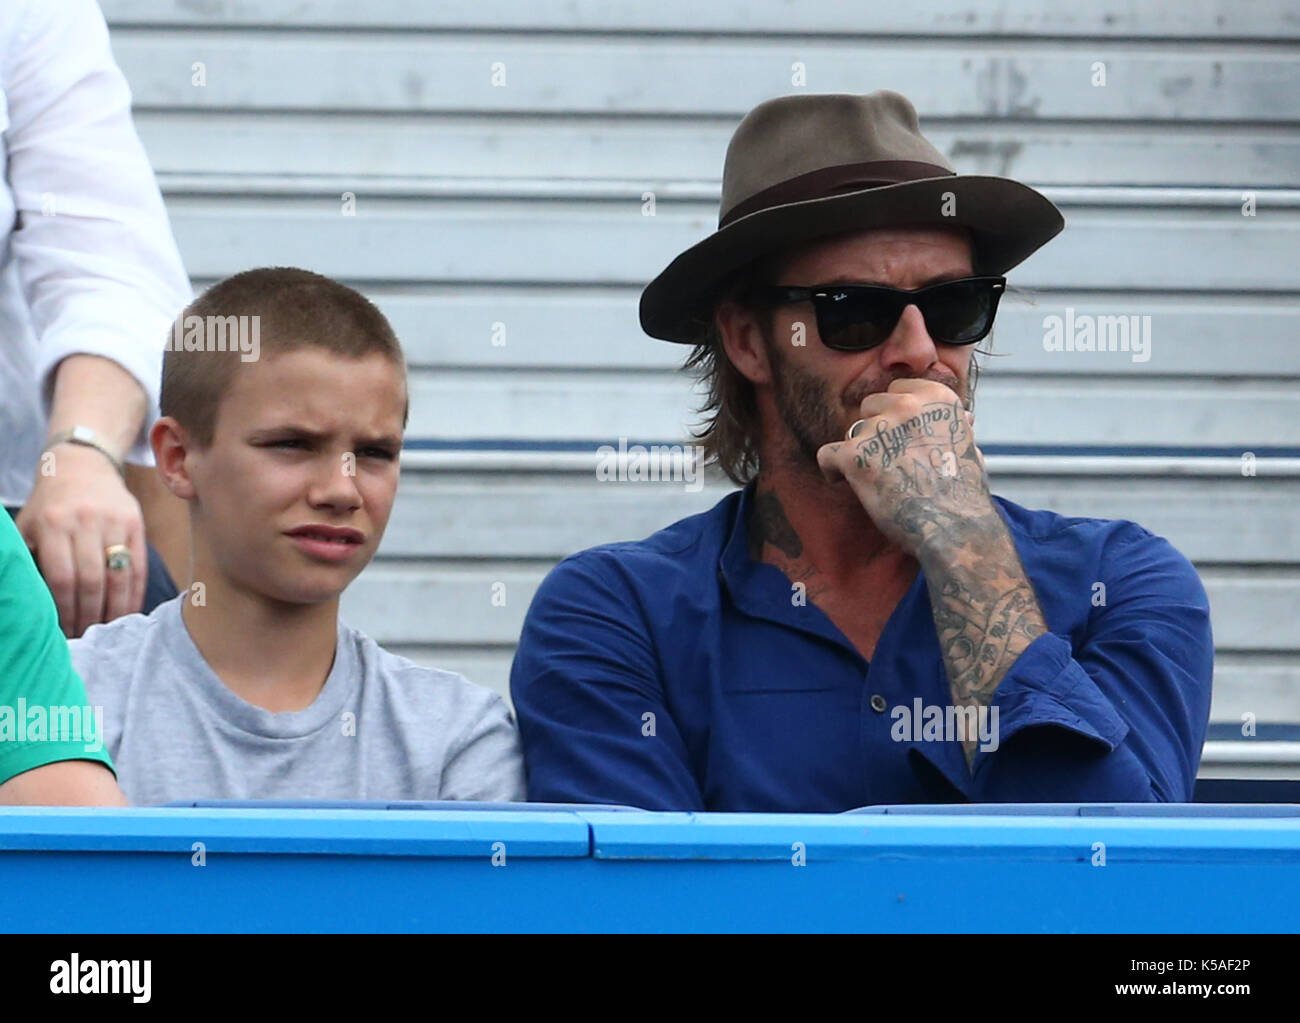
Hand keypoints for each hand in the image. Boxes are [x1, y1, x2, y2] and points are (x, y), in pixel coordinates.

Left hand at [16, 444, 146, 636]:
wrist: (83, 466)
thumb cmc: (50, 505)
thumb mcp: (28, 525)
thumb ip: (28, 559)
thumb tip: (29, 605)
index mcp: (53, 523)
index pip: (60, 577)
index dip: (62, 609)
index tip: (63, 631)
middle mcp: (85, 521)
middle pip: (90, 580)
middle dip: (88, 614)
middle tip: (85, 635)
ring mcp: (114, 521)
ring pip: (117, 576)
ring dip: (114, 608)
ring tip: (107, 629)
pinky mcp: (136, 523)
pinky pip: (138, 566)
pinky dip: (134, 593)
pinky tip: (128, 611)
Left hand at [816, 379, 991, 558]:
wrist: (953, 527)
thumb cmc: (962, 493)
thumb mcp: (969, 448)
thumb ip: (956, 427)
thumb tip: (964, 417)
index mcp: (936, 397)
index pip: (897, 389)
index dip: (896, 415)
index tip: (901, 438)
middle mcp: (907, 405)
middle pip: (870, 406)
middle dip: (876, 431)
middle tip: (889, 462)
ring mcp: (879, 429)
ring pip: (851, 432)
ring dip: (859, 451)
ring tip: (876, 478)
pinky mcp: (855, 455)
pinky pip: (826, 454)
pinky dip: (832, 470)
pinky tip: (844, 481)